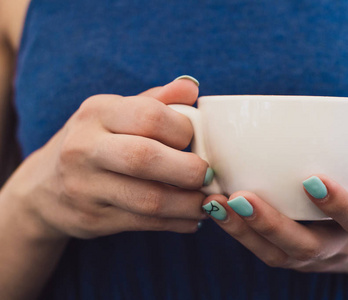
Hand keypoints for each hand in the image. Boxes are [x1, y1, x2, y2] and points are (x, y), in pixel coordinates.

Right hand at [3, 77, 208, 239]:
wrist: (43, 188)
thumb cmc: (93, 142)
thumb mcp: (113, 113)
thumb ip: (154, 101)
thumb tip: (192, 88)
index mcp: (96, 112)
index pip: (149, 116)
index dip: (183, 130)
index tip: (197, 141)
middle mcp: (85, 147)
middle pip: (145, 158)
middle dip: (188, 170)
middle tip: (208, 175)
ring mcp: (85, 187)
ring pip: (148, 199)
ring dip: (188, 204)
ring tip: (206, 200)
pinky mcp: (92, 218)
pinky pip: (144, 224)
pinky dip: (177, 223)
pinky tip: (192, 218)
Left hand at [202, 90, 347, 275]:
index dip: (337, 203)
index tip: (312, 179)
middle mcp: (338, 246)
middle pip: (306, 244)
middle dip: (272, 223)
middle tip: (242, 196)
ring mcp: (312, 257)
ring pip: (277, 253)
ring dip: (245, 230)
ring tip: (216, 202)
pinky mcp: (291, 258)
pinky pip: (263, 252)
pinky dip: (238, 233)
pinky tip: (215, 209)